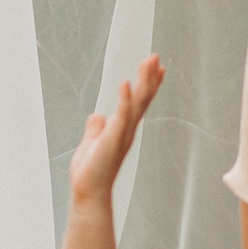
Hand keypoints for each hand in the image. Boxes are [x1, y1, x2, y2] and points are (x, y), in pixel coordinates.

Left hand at [67, 55, 164, 208]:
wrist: (89, 192)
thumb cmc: (90, 171)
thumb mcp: (92, 142)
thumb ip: (96, 128)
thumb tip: (97, 116)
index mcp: (123, 128)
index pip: (139, 102)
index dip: (149, 84)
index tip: (158, 68)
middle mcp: (127, 130)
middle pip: (142, 99)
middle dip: (150, 77)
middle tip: (156, 57)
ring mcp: (121, 134)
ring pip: (136, 103)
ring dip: (143, 82)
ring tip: (148, 62)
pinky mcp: (112, 139)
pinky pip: (121, 116)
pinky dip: (124, 100)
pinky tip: (126, 84)